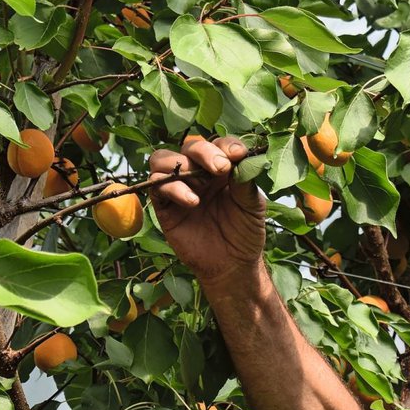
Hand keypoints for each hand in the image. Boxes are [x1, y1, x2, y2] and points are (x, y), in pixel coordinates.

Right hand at [147, 136, 265, 286]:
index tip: (237, 154)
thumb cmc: (245, 233)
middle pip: (190, 146)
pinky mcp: (164, 206)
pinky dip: (172, 187)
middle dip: (205, 152)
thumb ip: (245, 180)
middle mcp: (198, 173)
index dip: (226, 144)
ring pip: (163, 158)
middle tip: (221, 168)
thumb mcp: (253, 206)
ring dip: (181, 165)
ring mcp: (179, 187)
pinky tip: (192, 201)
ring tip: (202, 186)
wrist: (232, 265)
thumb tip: (241, 157)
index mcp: (222, 169)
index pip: (218, 144)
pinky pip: (157, 185)